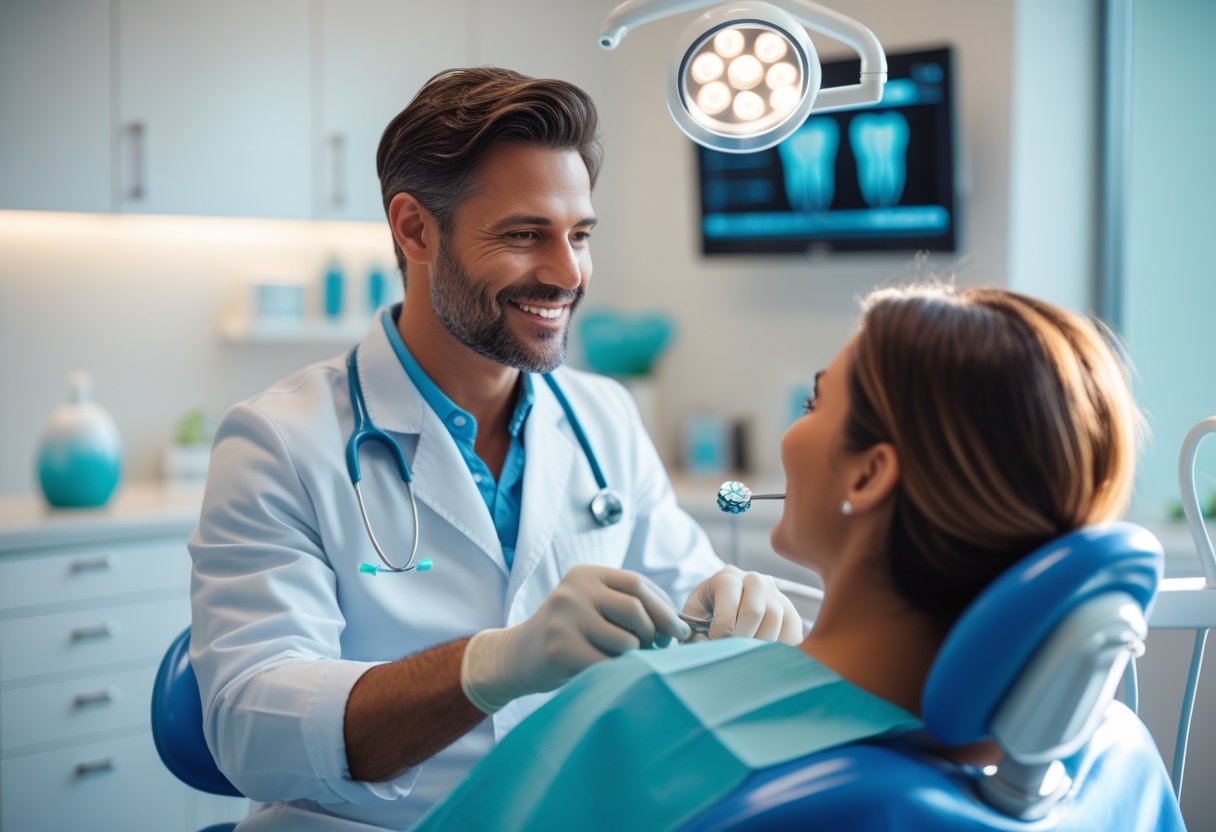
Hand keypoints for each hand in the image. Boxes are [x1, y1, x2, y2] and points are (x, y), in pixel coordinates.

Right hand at [460, 564, 690, 712]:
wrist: (516, 657)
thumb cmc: (570, 635)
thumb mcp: (593, 607)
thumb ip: (627, 607)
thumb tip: (679, 625)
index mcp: (586, 575)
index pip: (638, 584)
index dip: (664, 608)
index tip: (679, 630)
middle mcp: (574, 590)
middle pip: (635, 609)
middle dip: (655, 633)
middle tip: (658, 649)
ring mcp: (564, 618)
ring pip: (626, 641)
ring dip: (634, 657)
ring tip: (621, 660)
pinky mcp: (560, 650)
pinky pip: (608, 665)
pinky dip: (616, 673)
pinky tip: (605, 672)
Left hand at [683, 565, 802, 643]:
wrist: (729, 606)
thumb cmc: (707, 613)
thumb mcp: (694, 614)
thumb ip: (691, 628)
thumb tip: (703, 646)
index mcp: (727, 576)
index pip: (729, 597)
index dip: (722, 627)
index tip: (715, 645)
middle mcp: (754, 580)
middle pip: (754, 610)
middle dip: (741, 638)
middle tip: (732, 653)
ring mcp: (776, 594)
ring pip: (775, 619)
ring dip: (760, 643)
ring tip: (746, 655)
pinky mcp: (791, 612)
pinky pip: (792, 631)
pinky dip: (780, 648)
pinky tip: (765, 656)